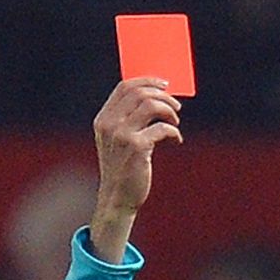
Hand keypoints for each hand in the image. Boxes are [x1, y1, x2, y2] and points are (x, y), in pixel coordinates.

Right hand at [92, 78, 181, 221]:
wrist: (117, 198)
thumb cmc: (122, 169)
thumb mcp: (115, 142)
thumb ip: (125, 120)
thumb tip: (153, 100)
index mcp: (103, 119)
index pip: (125, 87)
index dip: (147, 81)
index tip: (164, 85)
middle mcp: (110, 124)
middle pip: (140, 93)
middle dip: (163, 95)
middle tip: (176, 106)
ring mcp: (122, 135)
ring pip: (151, 105)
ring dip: (169, 111)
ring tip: (175, 122)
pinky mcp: (137, 148)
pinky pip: (162, 128)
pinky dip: (173, 131)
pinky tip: (176, 140)